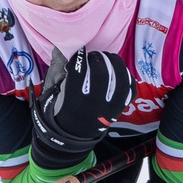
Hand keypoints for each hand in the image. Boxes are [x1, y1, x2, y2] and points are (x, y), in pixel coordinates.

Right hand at [32, 50, 133, 165]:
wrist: (73, 135)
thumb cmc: (59, 109)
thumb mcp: (52, 91)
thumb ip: (58, 68)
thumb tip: (63, 46)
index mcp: (73, 101)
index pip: (79, 71)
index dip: (79, 57)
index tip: (77, 53)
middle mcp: (94, 105)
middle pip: (101, 72)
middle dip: (96, 58)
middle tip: (91, 56)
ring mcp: (110, 108)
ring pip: (119, 77)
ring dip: (112, 62)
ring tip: (105, 59)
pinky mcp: (121, 108)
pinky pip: (130, 87)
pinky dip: (125, 75)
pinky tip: (116, 70)